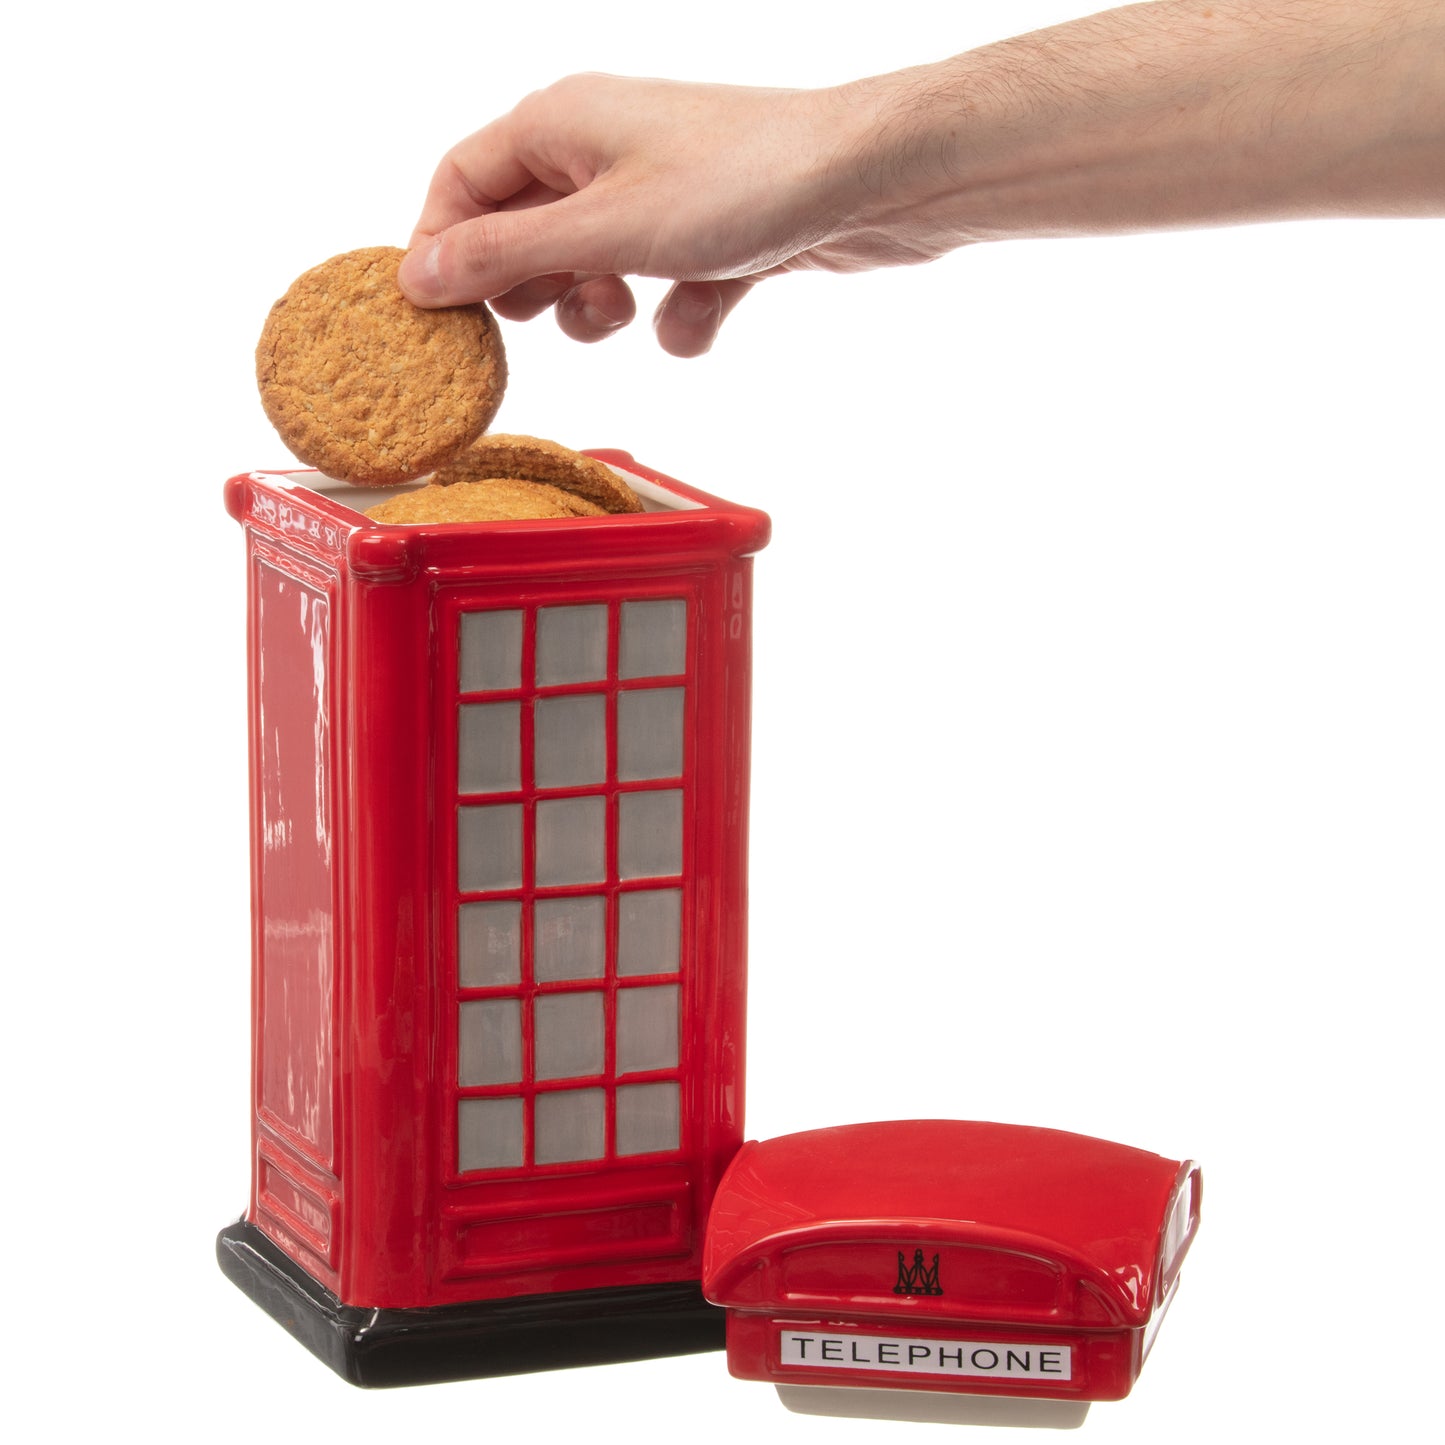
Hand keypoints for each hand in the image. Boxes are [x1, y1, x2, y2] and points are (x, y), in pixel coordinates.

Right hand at [398, 73, 950, 355]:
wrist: (868, 182)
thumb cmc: (740, 183)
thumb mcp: (602, 230)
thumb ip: (503, 256)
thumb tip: (419, 276)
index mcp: (560, 123)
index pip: (460, 181)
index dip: (440, 249)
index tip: (438, 317)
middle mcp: (603, 149)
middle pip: (523, 229)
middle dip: (534, 286)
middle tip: (556, 308)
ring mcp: (660, 192)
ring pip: (591, 266)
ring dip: (600, 307)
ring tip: (626, 307)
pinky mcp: (710, 235)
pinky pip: (665, 289)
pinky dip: (678, 313)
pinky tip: (706, 309)